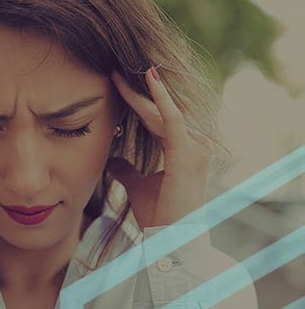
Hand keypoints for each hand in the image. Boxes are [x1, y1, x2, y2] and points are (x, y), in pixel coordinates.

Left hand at [106, 66, 213, 230]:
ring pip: (163, 111)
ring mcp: (195, 146)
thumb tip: (112, 159)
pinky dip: (161, 99)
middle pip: (159, 111)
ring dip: (142, 91)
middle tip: (113, 70)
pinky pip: (173, 119)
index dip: (136, 101)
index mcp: (182, 149)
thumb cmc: (159, 215)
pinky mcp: (189, 152)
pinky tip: (149, 79)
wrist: (171, 239)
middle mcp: (193, 143)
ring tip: (120, 71)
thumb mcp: (138, 186)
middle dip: (136, 91)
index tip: (115, 84)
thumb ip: (127, 170)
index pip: (155, 118)